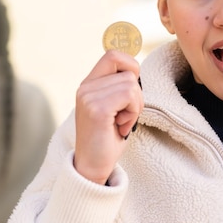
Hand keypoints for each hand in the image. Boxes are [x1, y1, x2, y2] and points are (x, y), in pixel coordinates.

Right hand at [74, 50, 142, 184]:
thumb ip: (119, 88)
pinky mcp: (97, 109)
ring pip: (131, 85)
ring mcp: (89, 97)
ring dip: (135, 107)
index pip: (113, 55)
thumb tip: (136, 70)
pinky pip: (129, 96)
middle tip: (127, 114)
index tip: (132, 90)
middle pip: (129, 71)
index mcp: (89, 84)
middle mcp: (85, 87)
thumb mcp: (114, 107)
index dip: (131, 66)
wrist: (93, 167)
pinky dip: (133, 113)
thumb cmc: (108, 138)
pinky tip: (121, 127)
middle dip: (137, 94)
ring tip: (122, 123)